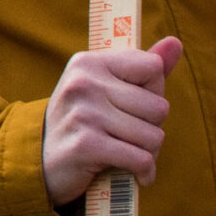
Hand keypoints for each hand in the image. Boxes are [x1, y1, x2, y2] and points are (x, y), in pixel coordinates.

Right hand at [42, 36, 183, 205]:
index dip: (151, 92)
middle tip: (127, 136)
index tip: (131, 105)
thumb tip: (175, 42)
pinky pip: (141, 159)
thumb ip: (142, 68)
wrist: (40, 161)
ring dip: (147, 153)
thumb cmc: (82, 122)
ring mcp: (84, 114)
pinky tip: (132, 173)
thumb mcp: (105, 88)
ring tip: (127, 153)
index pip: (152, 68)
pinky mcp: (86, 146)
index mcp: (88, 63)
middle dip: (151, 128)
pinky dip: (143, 172)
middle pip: (158, 107)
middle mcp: (84, 83)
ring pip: (153, 136)